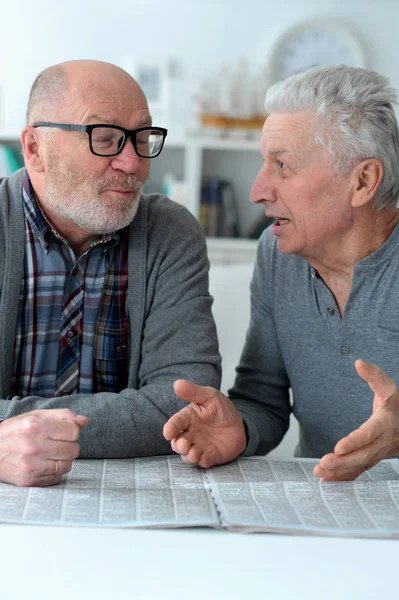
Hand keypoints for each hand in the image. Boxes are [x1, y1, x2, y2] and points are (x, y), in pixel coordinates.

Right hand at [0, 409, 88, 486]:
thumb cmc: (14, 432)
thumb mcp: (36, 416)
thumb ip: (62, 416)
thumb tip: (84, 420)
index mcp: (36, 426)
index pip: (73, 431)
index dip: (71, 431)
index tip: (64, 432)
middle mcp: (34, 446)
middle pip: (73, 449)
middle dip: (68, 446)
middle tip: (56, 444)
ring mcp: (32, 465)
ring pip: (67, 465)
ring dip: (62, 460)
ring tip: (50, 454)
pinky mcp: (29, 480)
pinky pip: (56, 478)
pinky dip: (54, 472)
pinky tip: (43, 464)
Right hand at [163, 380, 245, 467]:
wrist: (239, 423)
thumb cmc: (221, 408)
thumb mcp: (210, 396)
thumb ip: (194, 392)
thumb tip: (177, 384)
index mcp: (188, 419)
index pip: (175, 423)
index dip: (170, 428)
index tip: (168, 433)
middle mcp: (190, 434)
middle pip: (178, 443)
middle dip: (178, 446)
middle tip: (184, 445)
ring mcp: (200, 446)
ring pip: (188, 454)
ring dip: (188, 456)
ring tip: (193, 454)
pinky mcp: (210, 456)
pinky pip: (204, 461)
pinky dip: (203, 462)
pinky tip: (204, 459)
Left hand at [314, 360, 398, 480]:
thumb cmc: (397, 404)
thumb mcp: (388, 387)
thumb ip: (374, 375)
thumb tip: (359, 363)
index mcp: (385, 422)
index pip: (369, 434)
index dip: (354, 441)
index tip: (338, 447)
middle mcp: (382, 441)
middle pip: (362, 454)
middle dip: (343, 461)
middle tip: (323, 463)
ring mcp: (378, 452)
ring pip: (359, 464)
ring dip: (340, 471)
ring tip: (320, 471)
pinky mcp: (373, 458)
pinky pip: (359, 470)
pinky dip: (344, 477)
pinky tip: (327, 480)